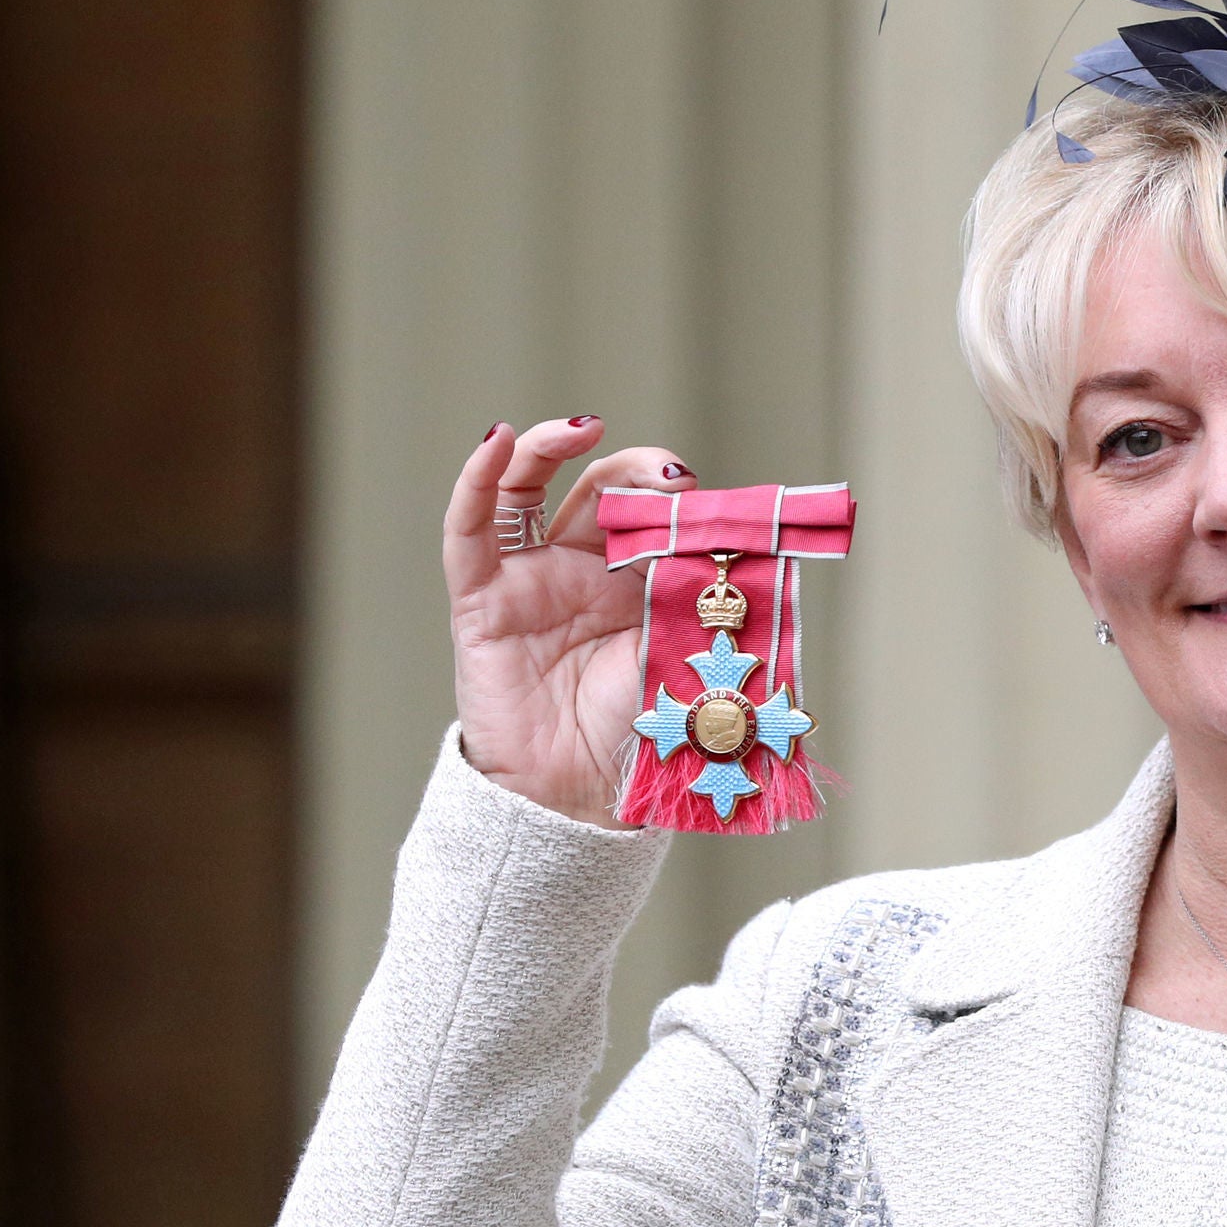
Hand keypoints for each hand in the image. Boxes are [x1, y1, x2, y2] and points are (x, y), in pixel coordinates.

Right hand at [444, 418, 694, 823]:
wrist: (579, 800)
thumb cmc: (636, 738)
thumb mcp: (687, 658)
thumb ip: (707, 603)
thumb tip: (755, 551)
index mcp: (638, 584)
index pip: (655, 514)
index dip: (679, 498)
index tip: (714, 502)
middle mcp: (582, 572)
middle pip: (603, 492)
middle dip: (640, 473)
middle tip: (672, 477)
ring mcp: (529, 580)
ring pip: (529, 489)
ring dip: (552, 448)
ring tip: (584, 427)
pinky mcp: (481, 599)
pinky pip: (471, 529)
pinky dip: (478, 479)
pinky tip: (495, 437)